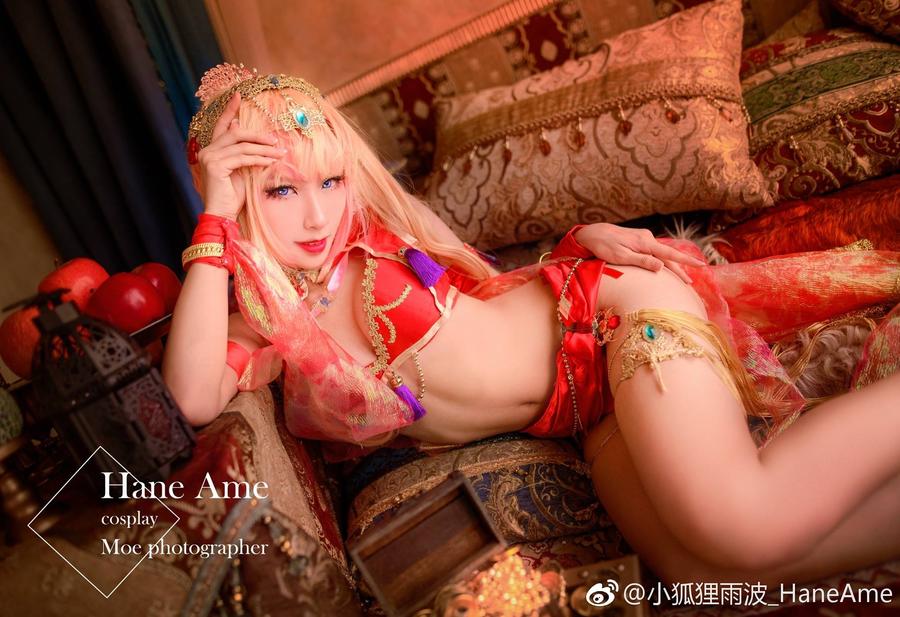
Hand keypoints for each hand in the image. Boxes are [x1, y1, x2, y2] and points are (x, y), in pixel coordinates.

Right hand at [197, 92, 285, 219]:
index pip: (222, 126)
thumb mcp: (241, 171)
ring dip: (264, 149)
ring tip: (280, 152)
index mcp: (211, 150)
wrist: (222, 214)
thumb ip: (244, 155)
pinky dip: (259, 159)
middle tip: (275, 139)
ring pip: (242, 146)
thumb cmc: (232, 196)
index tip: (238, 95)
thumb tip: (258, 141)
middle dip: (258, 135)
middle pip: (236, 134)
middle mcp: (207, 151)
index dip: (230, 110)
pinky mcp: (215, 166)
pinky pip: (243, 158)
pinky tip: (271, 161)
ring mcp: (209, 157)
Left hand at [573, 223, 706, 283]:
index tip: (701, 265)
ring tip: (682, 277)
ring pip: (661, 254)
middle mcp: (647, 238)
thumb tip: (662, 266)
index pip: (670, 254)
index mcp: (645, 242)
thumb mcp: (621, 256)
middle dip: (680, 268)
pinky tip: (665, 266)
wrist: (592, 233)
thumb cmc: (604, 246)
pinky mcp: (639, 240)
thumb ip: (642, 261)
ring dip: (671, 265)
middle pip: (668, 256)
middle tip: (690, 283)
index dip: (686, 261)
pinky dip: (662, 260)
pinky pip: (654, 252)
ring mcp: (643, 238)